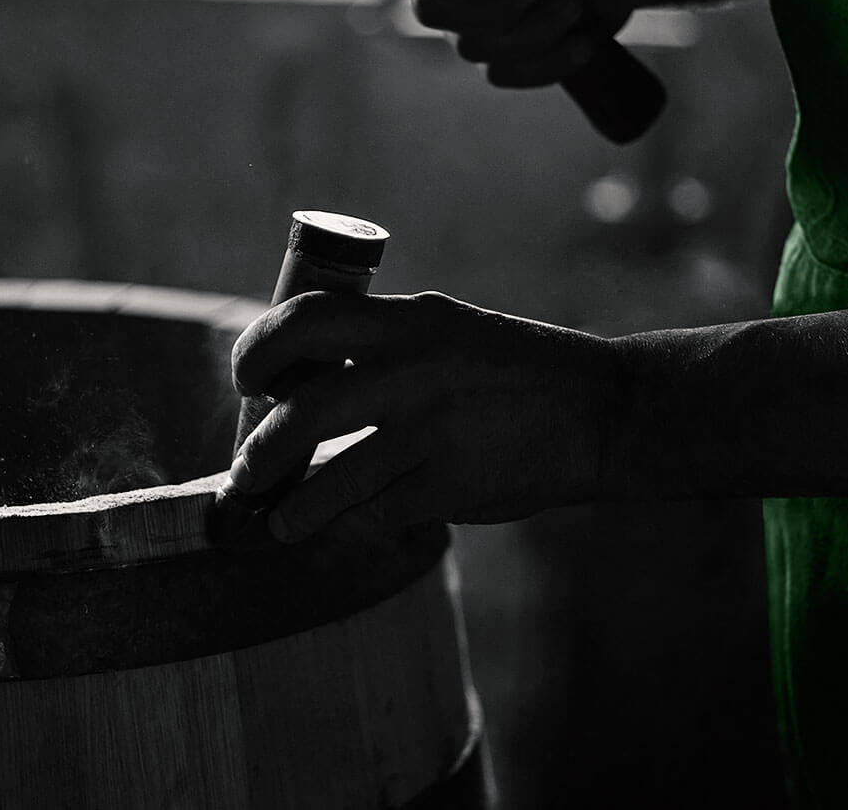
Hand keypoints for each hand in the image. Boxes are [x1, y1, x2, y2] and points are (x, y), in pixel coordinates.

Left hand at [223, 290, 629, 541]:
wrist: (601, 409)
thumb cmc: (511, 372)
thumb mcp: (446, 331)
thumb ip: (382, 348)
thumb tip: (295, 388)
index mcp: (409, 321)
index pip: (303, 320)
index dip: (258, 352)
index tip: (247, 380)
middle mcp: (414, 369)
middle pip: (300, 413)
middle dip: (258, 453)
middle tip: (246, 472)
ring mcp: (432, 431)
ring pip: (329, 480)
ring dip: (292, 509)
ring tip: (280, 521)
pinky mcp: (451, 485)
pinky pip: (374, 513)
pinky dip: (347, 524)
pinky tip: (339, 527)